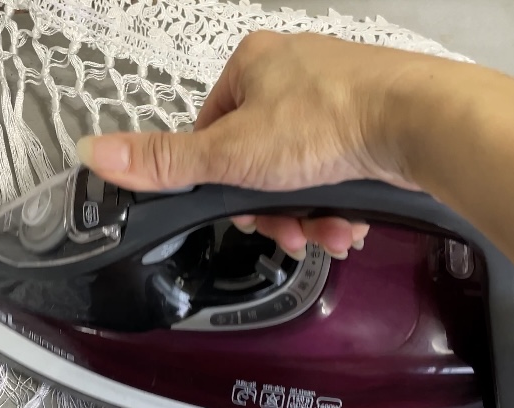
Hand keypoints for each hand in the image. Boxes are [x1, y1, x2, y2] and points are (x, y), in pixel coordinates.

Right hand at [76, 30, 438, 259]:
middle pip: (259, 160)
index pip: (212, 131)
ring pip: (302, 172)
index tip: (239, 209)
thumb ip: (164, 161)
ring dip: (309, 215)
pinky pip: (340, 170)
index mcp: (253, 66)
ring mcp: (338, 94)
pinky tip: (351, 224)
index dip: (220, 182)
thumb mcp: (229, 153)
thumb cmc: (325, 125)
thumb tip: (93, 152)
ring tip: (328, 234)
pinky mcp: (372, 120)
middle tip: (289, 233)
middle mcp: (295, 73)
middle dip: (273, 209)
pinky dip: (341, 204)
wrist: (420, 124)